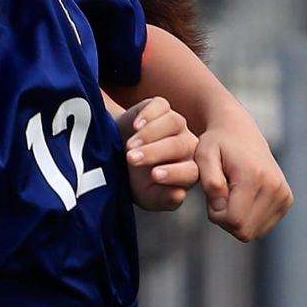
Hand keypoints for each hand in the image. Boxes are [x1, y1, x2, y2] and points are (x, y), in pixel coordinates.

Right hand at [119, 97, 199, 212]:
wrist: (115, 156)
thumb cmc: (136, 180)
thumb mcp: (148, 197)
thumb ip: (164, 200)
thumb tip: (178, 195)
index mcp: (190, 170)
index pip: (191, 171)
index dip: (175, 173)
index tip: (154, 176)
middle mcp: (187, 145)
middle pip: (180, 145)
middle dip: (155, 153)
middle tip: (131, 160)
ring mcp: (176, 124)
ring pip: (173, 123)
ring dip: (150, 135)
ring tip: (129, 147)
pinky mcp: (162, 107)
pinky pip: (161, 106)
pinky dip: (149, 114)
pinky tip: (135, 126)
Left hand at [194, 118, 291, 242]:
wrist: (241, 132)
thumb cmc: (217, 144)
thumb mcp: (204, 156)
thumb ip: (209, 181)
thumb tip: (221, 207)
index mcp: (255, 177)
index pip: (234, 221)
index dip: (216, 215)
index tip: (212, 197)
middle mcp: (275, 187)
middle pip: (244, 231)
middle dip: (226, 220)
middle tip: (219, 197)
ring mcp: (284, 195)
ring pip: (254, 233)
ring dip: (236, 220)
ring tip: (230, 196)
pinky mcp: (287, 200)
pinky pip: (262, 228)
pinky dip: (248, 219)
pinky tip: (242, 199)